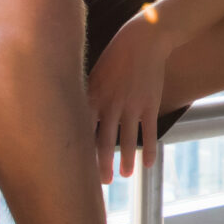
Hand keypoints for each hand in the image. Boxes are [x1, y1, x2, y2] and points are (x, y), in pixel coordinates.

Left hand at [86, 10, 172, 186]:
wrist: (143, 40)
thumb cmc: (114, 57)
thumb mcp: (94, 74)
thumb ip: (86, 96)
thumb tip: (74, 115)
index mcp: (93, 97)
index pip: (82, 130)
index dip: (80, 151)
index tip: (76, 168)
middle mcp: (111, 104)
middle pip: (104, 140)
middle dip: (102, 164)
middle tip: (102, 182)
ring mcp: (131, 105)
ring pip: (128, 139)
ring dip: (127, 161)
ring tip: (126, 175)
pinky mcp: (149, 104)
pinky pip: (149, 132)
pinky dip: (148, 150)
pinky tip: (147, 164)